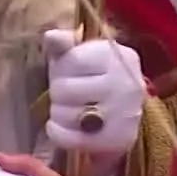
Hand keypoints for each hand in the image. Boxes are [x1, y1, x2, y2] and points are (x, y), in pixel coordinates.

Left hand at [44, 29, 145, 155]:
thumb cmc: (95, 77)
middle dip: (58, 92)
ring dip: (57, 113)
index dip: (61, 69)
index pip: (71, 61)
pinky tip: (56, 127)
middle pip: (64, 89)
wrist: (125, 110)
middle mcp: (125, 84)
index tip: (67, 74)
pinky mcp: (118, 139)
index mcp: (117, 57)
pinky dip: (57, 133)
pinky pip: (72, 138)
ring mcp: (124, 114)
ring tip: (68, 109)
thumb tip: (50, 36)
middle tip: (67, 95)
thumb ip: (63, 44)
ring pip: (66, 115)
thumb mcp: (81, 53)